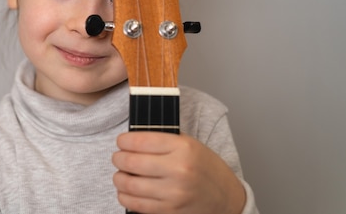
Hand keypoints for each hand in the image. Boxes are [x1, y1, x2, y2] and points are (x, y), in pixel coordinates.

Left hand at [112, 132, 245, 213]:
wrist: (227, 198)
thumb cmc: (206, 168)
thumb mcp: (190, 144)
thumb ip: (163, 140)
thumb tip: (131, 139)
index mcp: (183, 148)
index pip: (139, 141)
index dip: (123, 141)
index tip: (121, 142)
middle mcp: (178, 170)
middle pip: (130, 162)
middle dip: (118, 158)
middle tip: (118, 157)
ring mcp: (173, 193)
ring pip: (129, 184)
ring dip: (118, 178)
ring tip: (121, 174)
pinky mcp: (169, 211)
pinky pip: (136, 204)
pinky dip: (125, 196)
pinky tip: (127, 190)